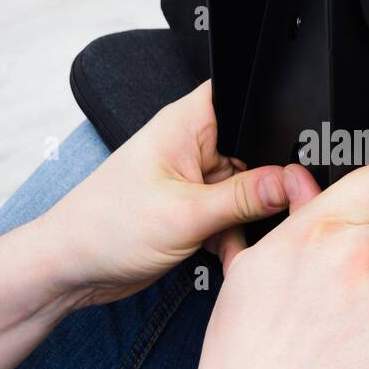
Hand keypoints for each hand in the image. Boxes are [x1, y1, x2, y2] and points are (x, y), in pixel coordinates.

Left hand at [38, 82, 291, 306]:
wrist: (71, 270)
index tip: (297, 153)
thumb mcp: (187, 213)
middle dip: (267, 182)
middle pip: (255, 150)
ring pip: (247, 190)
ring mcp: (192, 179)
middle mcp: (191, 146)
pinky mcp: (192, 209)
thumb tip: (290, 182)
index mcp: (186, 125)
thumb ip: (245, 197)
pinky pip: (232, 216)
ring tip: (239, 240)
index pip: (244, 98)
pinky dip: (234, 237)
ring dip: (249, 219)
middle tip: (274, 209)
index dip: (275, 118)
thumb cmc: (105, 228)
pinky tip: (227, 256)